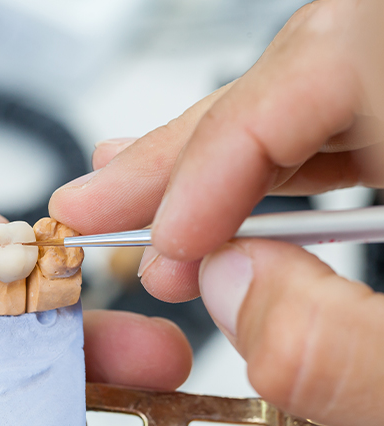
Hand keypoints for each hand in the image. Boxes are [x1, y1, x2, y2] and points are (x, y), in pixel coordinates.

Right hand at [50, 0, 383, 425]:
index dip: (220, 155)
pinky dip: (251, 176)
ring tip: (121, 198)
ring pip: (295, 103)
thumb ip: (342, 345)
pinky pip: (323, 138)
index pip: (326, 71)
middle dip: (179, 153)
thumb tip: (230, 288)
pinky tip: (207, 208)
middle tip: (92, 205)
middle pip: (295, 77)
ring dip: (199, 159)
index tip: (165, 249)